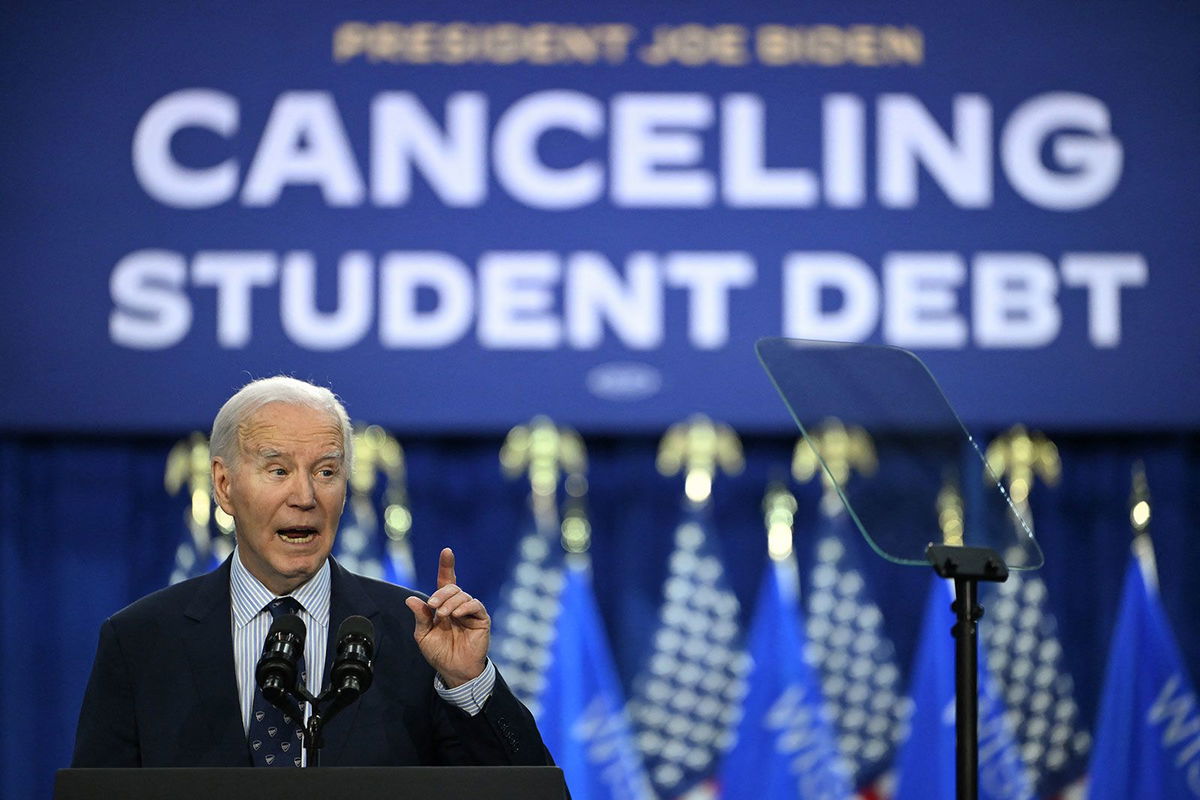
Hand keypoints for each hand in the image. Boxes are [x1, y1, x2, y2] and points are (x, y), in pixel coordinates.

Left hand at [404, 548, 489, 687]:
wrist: (453, 670)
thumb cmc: (439, 653)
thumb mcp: (423, 635)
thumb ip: (420, 617)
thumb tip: (410, 599)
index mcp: (444, 606)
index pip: (446, 581)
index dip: (446, 566)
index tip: (446, 551)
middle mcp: (458, 605)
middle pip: (452, 587)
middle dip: (441, 594)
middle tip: (433, 607)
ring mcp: (470, 612)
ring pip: (462, 595)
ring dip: (450, 602)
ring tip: (443, 616)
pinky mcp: (481, 619)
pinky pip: (475, 605)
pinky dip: (465, 607)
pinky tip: (457, 615)